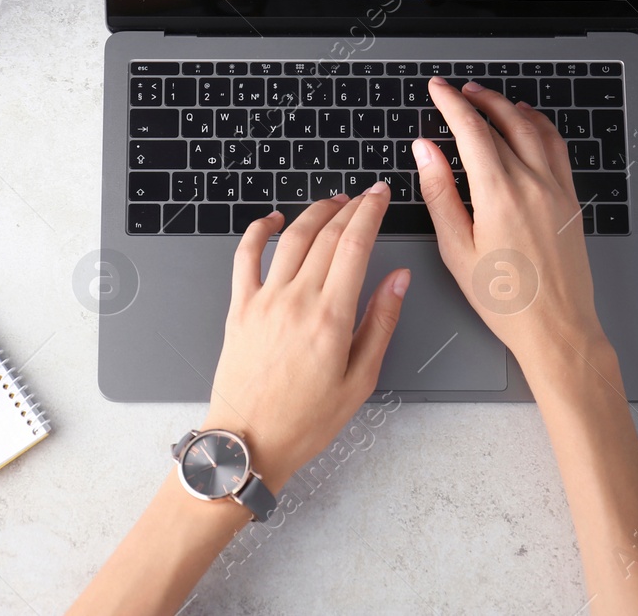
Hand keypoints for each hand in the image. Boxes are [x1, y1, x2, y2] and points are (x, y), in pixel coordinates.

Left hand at [201, 188, 407, 484]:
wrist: (249, 442)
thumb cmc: (305, 421)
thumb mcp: (360, 379)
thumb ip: (380, 322)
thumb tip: (398, 279)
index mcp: (330, 318)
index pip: (355, 246)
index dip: (371, 213)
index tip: (381, 196)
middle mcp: (295, 301)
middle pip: (326, 235)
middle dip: (350, 207)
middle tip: (366, 196)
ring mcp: (263, 301)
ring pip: (291, 238)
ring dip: (314, 213)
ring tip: (333, 203)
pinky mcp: (239, 308)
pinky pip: (245, 256)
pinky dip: (259, 230)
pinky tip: (274, 220)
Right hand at [414, 78, 610, 380]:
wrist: (556, 327)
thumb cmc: (505, 299)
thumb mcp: (456, 249)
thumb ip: (439, 192)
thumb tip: (426, 151)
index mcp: (499, 194)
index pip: (471, 130)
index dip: (451, 103)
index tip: (437, 89)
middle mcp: (532, 183)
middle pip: (503, 122)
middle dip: (476, 100)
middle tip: (457, 91)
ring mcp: (556, 189)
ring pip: (533, 128)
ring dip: (508, 107)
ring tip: (488, 99)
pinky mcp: (570, 199)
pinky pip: (556, 147)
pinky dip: (539, 126)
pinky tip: (528, 123)